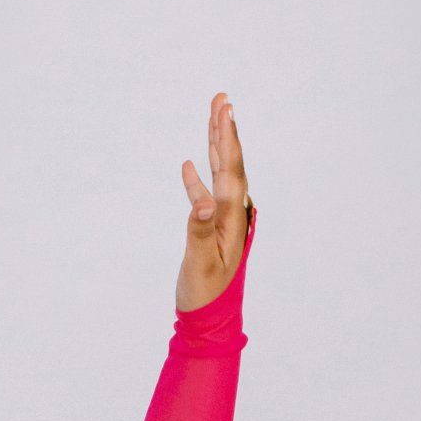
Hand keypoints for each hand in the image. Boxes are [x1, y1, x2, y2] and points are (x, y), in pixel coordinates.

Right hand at [176, 92, 251, 309]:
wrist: (208, 323)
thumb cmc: (205, 296)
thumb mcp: (201, 265)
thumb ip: (201, 231)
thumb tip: (204, 201)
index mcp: (232, 220)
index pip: (231, 171)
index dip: (228, 139)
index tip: (225, 109)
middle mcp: (232, 216)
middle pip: (231, 164)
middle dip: (225, 131)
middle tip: (221, 98)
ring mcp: (223, 223)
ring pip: (221, 174)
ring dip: (216, 146)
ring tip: (212, 116)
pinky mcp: (211, 231)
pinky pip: (206, 195)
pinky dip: (198, 177)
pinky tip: (188, 165)